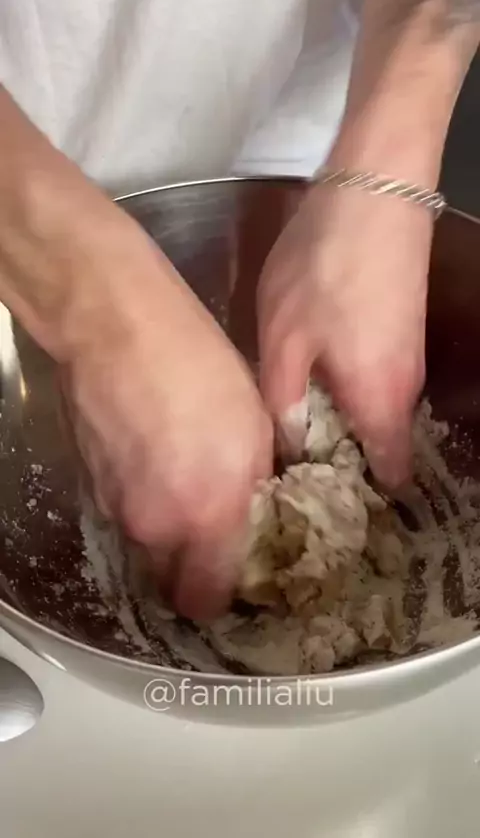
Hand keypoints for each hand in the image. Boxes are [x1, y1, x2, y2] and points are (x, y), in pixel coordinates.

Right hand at [60, 230, 272, 620]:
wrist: (118, 329)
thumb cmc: (200, 370)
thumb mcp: (255, 427)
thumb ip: (253, 488)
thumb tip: (252, 512)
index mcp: (206, 517)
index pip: (205, 602)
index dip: (222, 599)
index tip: (235, 578)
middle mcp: (155, 527)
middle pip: (168, 586)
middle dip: (191, 574)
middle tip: (213, 540)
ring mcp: (115, 507)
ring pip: (144, 548)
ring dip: (165, 536)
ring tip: (184, 488)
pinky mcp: (90, 484)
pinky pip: (121, 514)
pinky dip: (140, 504)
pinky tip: (156, 463)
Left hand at [257, 182, 432, 488]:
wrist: (373, 189)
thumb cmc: (324, 267)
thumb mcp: (284, 340)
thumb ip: (284, 403)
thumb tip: (288, 449)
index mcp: (380, 403)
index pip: (387, 478)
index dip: (355, 501)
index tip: (314, 511)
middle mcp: (404, 390)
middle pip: (377, 449)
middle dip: (337, 467)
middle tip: (284, 475)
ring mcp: (406, 358)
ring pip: (372, 415)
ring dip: (337, 429)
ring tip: (285, 436)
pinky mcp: (399, 331)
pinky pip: (373, 385)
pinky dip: (343, 397)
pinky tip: (305, 386)